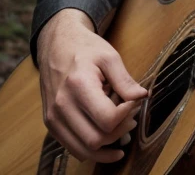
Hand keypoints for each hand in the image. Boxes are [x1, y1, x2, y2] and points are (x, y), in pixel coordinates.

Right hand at [37, 8, 147, 162]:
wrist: (56, 45)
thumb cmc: (86, 48)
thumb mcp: (109, 56)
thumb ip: (125, 80)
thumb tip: (143, 97)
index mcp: (78, 85)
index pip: (108, 119)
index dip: (127, 114)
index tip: (134, 102)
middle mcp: (61, 106)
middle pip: (96, 139)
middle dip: (120, 131)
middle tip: (131, 117)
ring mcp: (53, 118)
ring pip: (84, 150)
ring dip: (107, 145)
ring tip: (122, 129)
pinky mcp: (51, 124)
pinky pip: (73, 148)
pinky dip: (92, 148)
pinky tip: (107, 137)